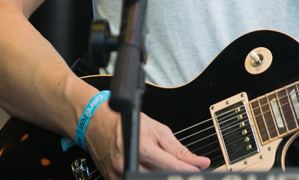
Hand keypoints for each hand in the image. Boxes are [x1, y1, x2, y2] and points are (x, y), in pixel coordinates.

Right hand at [85, 104, 210, 178]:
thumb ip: (177, 148)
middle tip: (184, 168)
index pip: (170, 165)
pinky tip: (150, 169)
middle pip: (159, 176)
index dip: (188, 169)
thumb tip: (197, 160)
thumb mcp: (157, 129)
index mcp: (142, 148)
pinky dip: (146, 176)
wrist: (98, 124)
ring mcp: (119, 174)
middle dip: (174, 172)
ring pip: (147, 179)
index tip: (200, 168)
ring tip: (164, 165)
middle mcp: (129, 164)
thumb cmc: (127, 123)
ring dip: (160, 174)